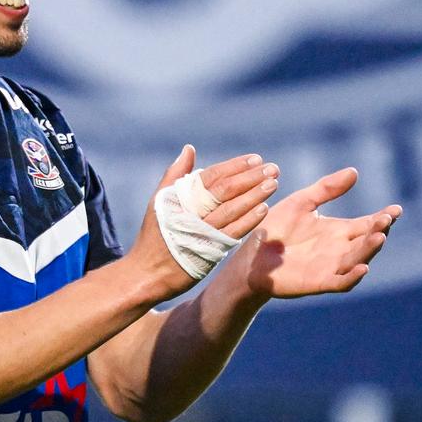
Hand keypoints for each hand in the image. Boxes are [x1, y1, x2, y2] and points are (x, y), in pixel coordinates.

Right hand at [126, 145, 279, 293]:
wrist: (147, 273)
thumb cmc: (154, 236)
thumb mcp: (160, 201)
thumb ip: (176, 174)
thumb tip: (189, 148)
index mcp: (180, 197)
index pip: (212, 176)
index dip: (235, 166)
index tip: (255, 159)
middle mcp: (191, 212)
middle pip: (225, 190)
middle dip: (250, 177)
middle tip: (272, 168)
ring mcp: (201, 231)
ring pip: (231, 209)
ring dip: (254, 195)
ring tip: (273, 183)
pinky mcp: (209, 250)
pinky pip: (232, 232)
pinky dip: (248, 220)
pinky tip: (263, 209)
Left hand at [241, 166, 400, 299]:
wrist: (251, 255)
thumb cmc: (277, 228)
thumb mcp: (302, 202)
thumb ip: (327, 189)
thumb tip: (355, 172)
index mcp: (339, 230)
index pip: (368, 223)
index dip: (384, 217)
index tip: (396, 209)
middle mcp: (340, 250)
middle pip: (367, 241)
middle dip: (378, 231)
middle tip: (385, 220)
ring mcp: (331, 267)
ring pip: (358, 260)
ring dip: (370, 250)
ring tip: (379, 237)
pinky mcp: (318, 282)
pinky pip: (340, 282)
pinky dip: (353, 277)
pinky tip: (362, 267)